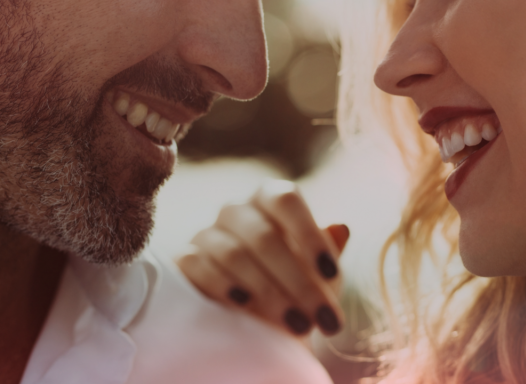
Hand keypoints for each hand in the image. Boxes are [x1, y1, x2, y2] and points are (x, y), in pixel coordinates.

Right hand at [176, 180, 350, 336]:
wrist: (256, 325)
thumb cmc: (295, 288)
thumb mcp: (319, 274)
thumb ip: (328, 252)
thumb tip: (341, 229)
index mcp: (270, 199)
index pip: (286, 200)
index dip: (310, 235)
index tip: (331, 274)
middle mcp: (237, 210)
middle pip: (264, 236)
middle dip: (298, 282)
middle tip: (321, 318)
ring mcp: (207, 234)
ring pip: (234, 254)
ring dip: (269, 293)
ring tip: (297, 325)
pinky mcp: (185, 261)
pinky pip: (197, 267)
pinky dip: (223, 287)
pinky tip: (245, 306)